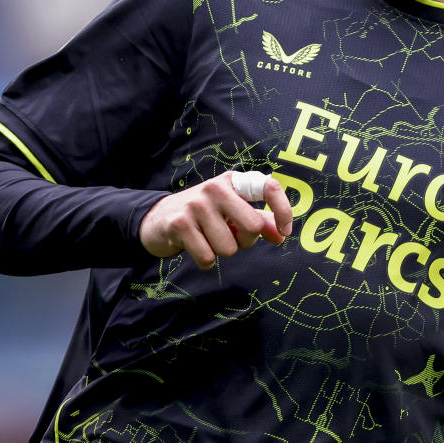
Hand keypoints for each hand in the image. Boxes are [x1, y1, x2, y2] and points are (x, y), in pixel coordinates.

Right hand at [139, 171, 292, 266]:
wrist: (158, 218)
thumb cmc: (205, 215)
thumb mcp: (232, 211)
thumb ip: (259, 221)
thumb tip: (281, 236)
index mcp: (233, 182)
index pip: (269, 187)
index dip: (283, 211)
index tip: (284, 231)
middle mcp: (216, 188)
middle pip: (252, 227)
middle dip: (245, 241)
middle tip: (230, 235)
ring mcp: (196, 205)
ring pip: (229, 248)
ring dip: (221, 251)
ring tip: (208, 238)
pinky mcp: (180, 224)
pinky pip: (208, 258)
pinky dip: (205, 260)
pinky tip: (195, 246)